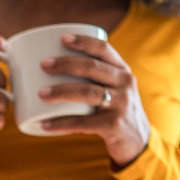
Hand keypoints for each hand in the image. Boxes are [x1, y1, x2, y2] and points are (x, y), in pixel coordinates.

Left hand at [34, 31, 150, 167]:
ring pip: (88, 93)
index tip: (62, 39)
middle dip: (66, 64)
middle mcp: (124, 83)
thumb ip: (94, 79)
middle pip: (92, 68)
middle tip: (43, 64)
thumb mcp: (114, 90)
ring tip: (41, 94)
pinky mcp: (114, 126)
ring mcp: (121, 104)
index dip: (83, 41)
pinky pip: (83, 123)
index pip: (103, 49)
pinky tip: (45, 125)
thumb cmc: (115, 111)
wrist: (138, 141)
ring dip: (61, 91)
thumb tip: (52, 70)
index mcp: (122, 70)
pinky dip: (62, 124)